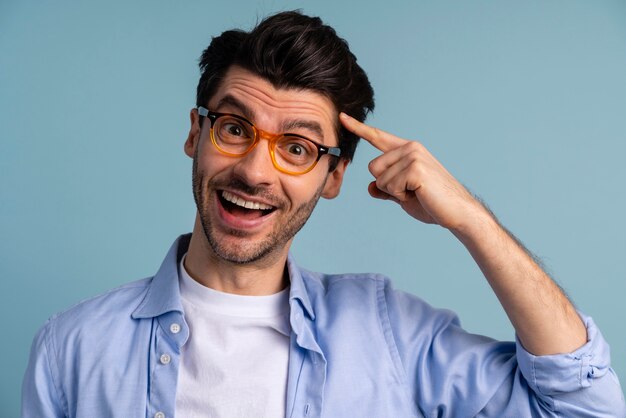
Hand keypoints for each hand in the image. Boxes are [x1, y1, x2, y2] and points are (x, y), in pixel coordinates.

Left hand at [340, 113, 486, 231]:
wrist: (457, 213)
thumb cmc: (432, 204)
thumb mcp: (403, 195)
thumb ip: (387, 189)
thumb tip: (371, 187)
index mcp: (407, 150)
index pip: (378, 137)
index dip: (358, 128)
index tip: (342, 117)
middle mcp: (410, 147)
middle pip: (373, 167)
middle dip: (386, 186)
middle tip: (411, 191)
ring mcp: (414, 156)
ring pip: (380, 178)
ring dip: (394, 193)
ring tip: (417, 193)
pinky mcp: (416, 168)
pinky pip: (389, 186)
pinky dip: (400, 196)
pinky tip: (419, 194)